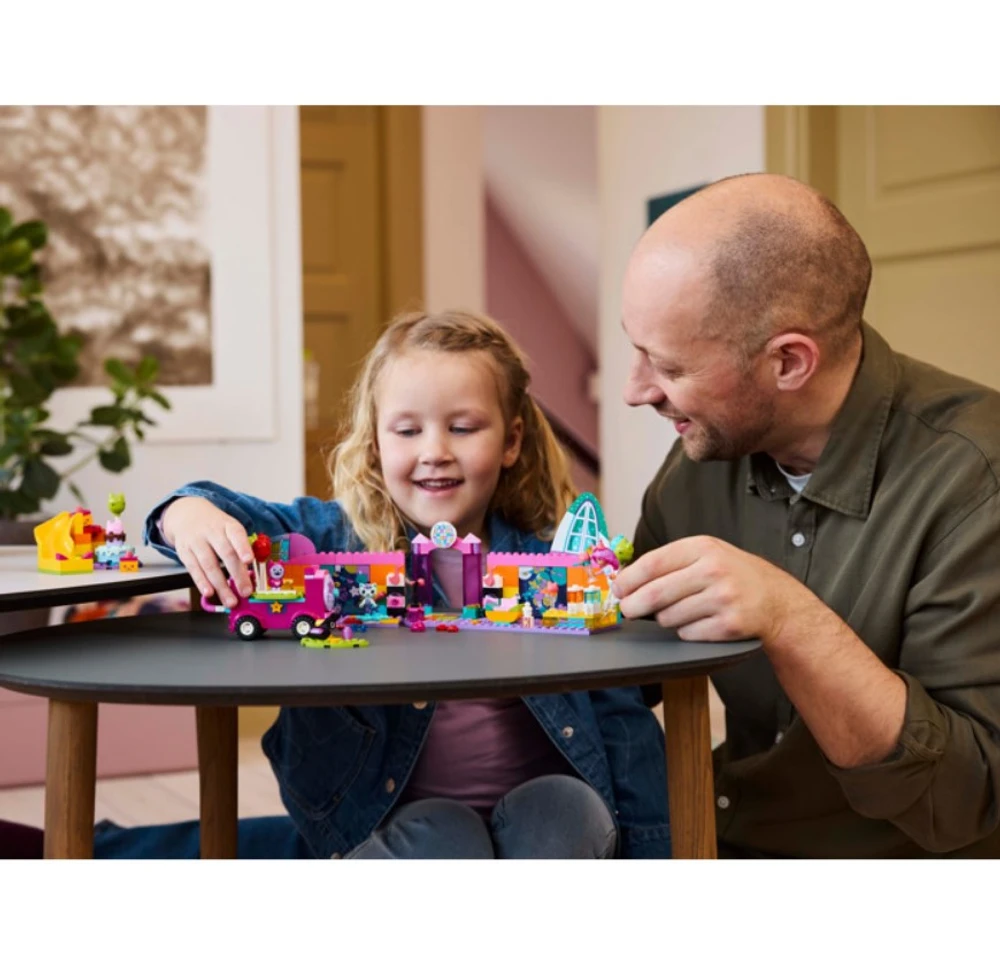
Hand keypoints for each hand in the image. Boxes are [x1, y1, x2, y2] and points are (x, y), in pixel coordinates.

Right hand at [161, 497, 253, 606]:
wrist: (187, 515)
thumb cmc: (216, 527)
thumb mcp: (230, 528)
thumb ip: (241, 547)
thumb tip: (253, 571)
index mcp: (228, 525)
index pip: (237, 535)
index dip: (243, 547)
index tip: (249, 560)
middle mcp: (212, 532)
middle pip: (225, 554)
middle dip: (237, 575)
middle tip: (246, 591)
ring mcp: (197, 542)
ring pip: (209, 565)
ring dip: (220, 585)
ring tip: (230, 600)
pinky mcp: (184, 552)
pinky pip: (193, 569)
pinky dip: (202, 582)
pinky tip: (209, 593)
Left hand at [611, 535, 805, 643]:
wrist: (775, 599)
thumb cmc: (730, 575)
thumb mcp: (705, 554)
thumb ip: (669, 562)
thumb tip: (625, 580)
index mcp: (702, 548)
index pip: (653, 564)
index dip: (628, 580)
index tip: (617, 590)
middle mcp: (713, 570)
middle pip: (656, 594)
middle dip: (634, 606)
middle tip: (627, 610)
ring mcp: (723, 599)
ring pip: (669, 617)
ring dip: (666, 619)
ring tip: (680, 611)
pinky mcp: (729, 625)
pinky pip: (687, 634)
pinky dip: (686, 631)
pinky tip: (699, 622)